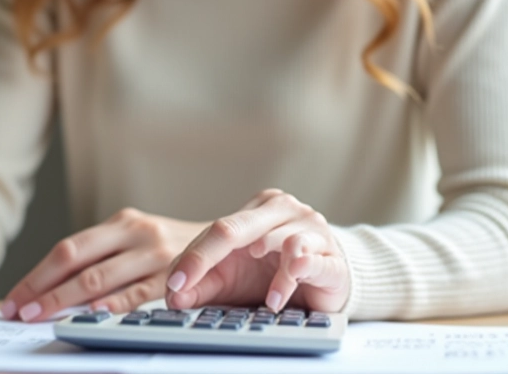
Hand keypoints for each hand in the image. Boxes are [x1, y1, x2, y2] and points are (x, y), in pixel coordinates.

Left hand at [2, 208, 206, 321]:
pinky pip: (136, 293)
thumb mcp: (138, 241)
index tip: (14, 299)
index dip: (36, 275)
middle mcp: (136, 232)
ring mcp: (155, 253)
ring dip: (63, 299)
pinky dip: (110, 304)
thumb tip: (50, 290)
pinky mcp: (173, 276)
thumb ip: (104, 258)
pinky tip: (90, 313)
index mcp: (123, 222)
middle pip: (75, 258)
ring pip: (98, 277)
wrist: (230, 245)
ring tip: (39, 316)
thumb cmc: (172, 250)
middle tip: (18, 311)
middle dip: (42, 288)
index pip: (68, 249)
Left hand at [165, 189, 349, 312]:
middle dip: (206, 257)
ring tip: (261, 299)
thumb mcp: (234, 279)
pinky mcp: (333, 257)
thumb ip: (204, 283)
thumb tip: (175, 294)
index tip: (174, 283)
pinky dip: (291, 278)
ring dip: (265, 273)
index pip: (218, 229)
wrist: (329, 281)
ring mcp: (312, 229)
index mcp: (259, 209)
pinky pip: (310, 260)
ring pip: (282, 241)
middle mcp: (284, 210)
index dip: (192, 257)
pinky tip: (277, 298)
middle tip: (185, 285)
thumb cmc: (278, 272)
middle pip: (238, 227)